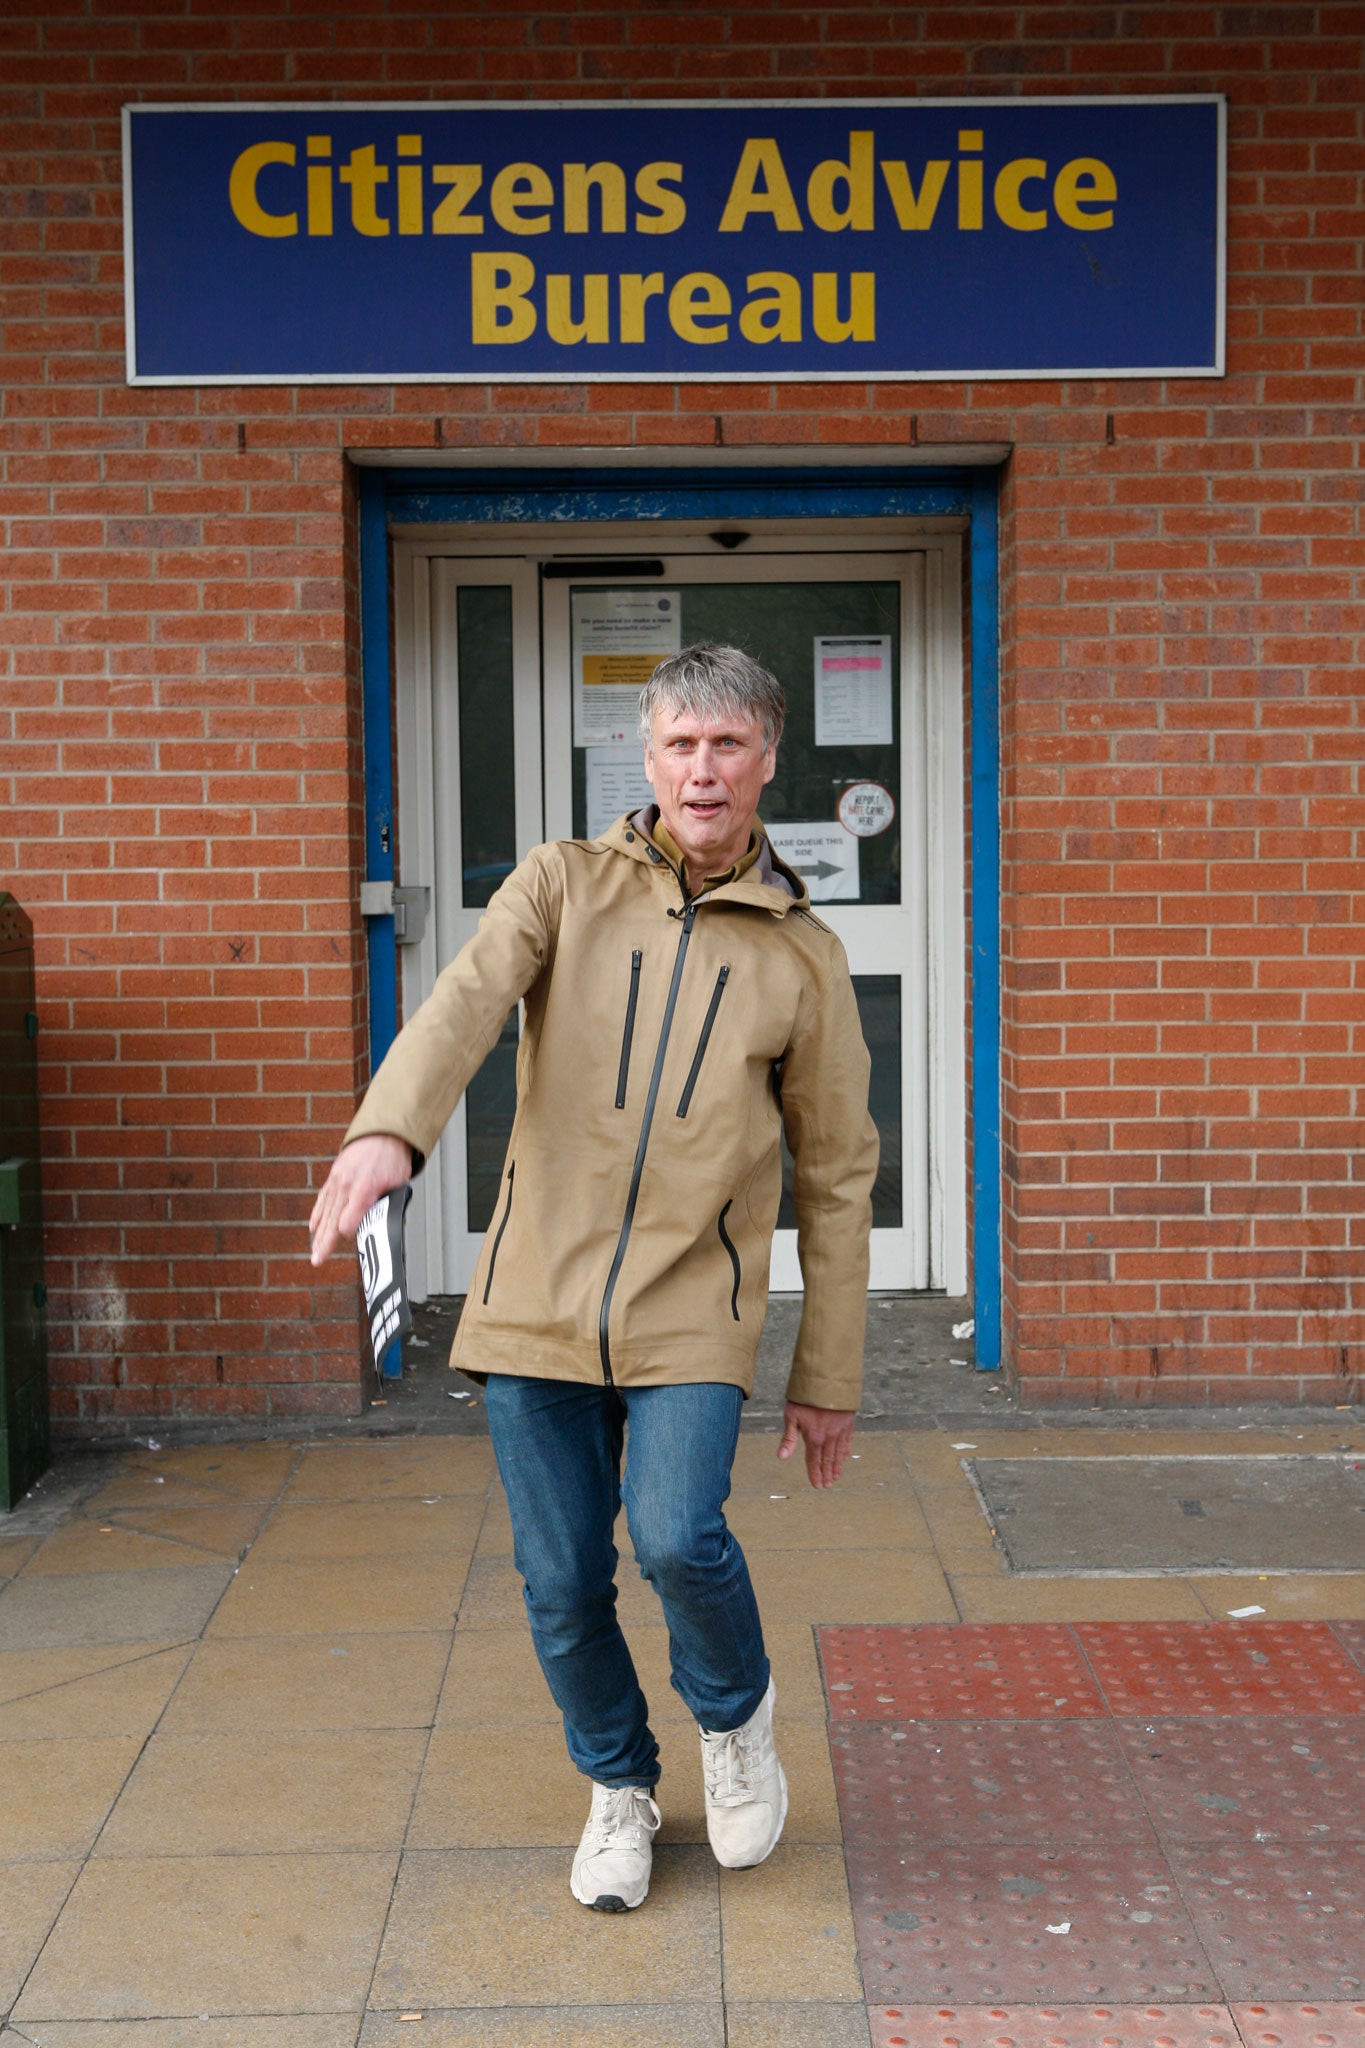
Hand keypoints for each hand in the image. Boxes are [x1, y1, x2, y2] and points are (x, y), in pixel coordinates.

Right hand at [309, 1134, 412, 1265]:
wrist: (382, 1133)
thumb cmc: (393, 1159)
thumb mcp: (399, 1184)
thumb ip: (389, 1206)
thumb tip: (386, 1227)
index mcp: (364, 1188)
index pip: (348, 1221)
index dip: (350, 1233)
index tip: (354, 1237)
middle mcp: (346, 1185)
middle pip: (332, 1220)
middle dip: (325, 1243)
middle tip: (317, 1261)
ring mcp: (337, 1181)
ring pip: (325, 1213)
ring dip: (320, 1235)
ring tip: (315, 1253)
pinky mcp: (333, 1178)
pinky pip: (323, 1200)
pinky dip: (318, 1215)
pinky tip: (313, 1229)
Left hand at [777, 1402, 856, 1488]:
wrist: (828, 1380)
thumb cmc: (806, 1397)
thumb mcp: (792, 1415)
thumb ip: (788, 1438)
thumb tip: (781, 1457)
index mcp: (814, 1437)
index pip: (814, 1460)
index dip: (814, 1474)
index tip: (816, 1485)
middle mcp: (829, 1437)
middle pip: (827, 1460)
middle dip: (826, 1474)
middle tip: (827, 1485)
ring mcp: (840, 1431)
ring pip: (838, 1454)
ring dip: (837, 1467)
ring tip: (836, 1477)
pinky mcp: (848, 1423)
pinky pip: (847, 1442)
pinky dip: (845, 1452)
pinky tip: (845, 1458)